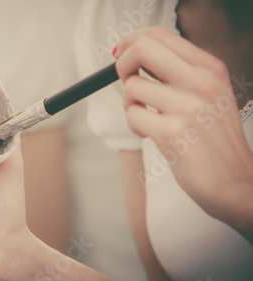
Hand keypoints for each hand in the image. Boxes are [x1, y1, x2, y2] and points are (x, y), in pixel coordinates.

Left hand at [114, 27, 252, 236]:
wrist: (234, 180)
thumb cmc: (212, 137)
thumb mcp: (207, 93)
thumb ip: (177, 72)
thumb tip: (132, 52)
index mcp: (209, 68)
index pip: (160, 35)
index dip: (132, 41)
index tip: (122, 54)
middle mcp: (201, 82)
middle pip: (142, 48)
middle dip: (123, 63)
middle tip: (126, 80)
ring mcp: (188, 106)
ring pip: (132, 87)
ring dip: (130, 103)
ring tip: (147, 117)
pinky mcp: (172, 132)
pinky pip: (132, 115)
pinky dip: (135, 125)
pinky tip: (151, 134)